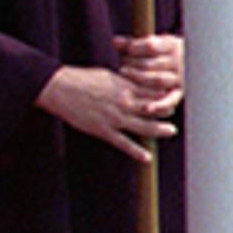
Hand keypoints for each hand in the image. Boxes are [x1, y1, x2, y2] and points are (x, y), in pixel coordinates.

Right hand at [37, 61, 176, 161]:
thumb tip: (133, 82)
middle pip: (154, 109)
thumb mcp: (107, 74)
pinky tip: (146, 158)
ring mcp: (115, 118)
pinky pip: (123, 143)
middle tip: (174, 114)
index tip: (172, 96)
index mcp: (125, 87)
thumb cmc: (80, 78)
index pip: (153, 91)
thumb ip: (123, 82)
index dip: (165, 94)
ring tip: (171, 131)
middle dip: (167, 111)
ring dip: (160, 130)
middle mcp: (124, 103)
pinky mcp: (103, 130)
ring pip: (144, 127)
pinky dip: (136, 151)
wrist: (58, 88)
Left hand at [116, 33, 183, 118]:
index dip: (137, 48)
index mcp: (173, 46)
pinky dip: (159, 104)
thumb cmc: (160, 53)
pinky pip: (171, 100)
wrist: (192, 62)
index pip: (152, 46)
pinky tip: (147, 108)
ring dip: (139, 79)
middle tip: (123, 65)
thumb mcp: (150, 44)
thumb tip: (115, 41)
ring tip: (125, 75)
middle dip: (133, 64)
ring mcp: (180, 78)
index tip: (128, 50)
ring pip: (158, 80)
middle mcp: (179, 62)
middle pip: (150, 64)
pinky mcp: (179, 93)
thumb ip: (132, 43)